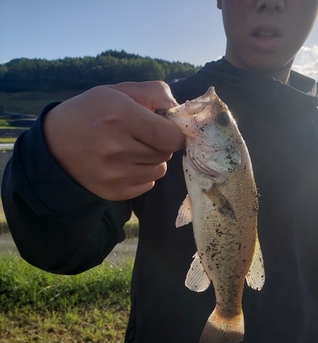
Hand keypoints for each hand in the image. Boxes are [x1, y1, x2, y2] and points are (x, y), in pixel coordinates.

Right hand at [43, 81, 184, 200]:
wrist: (55, 144)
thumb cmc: (91, 113)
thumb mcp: (118, 91)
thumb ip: (154, 93)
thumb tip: (179, 109)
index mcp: (121, 117)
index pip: (172, 137)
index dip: (173, 132)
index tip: (165, 128)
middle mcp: (118, 148)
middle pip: (166, 153)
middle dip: (160, 143)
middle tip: (141, 136)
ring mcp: (115, 174)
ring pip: (159, 170)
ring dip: (153, 160)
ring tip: (132, 149)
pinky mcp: (114, 192)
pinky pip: (148, 184)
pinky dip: (142, 174)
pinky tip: (125, 164)